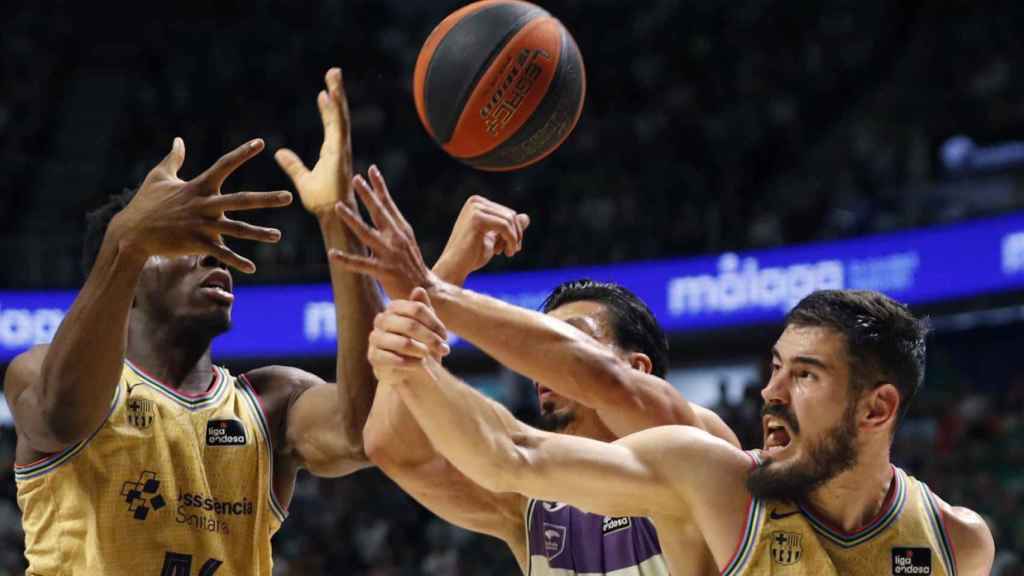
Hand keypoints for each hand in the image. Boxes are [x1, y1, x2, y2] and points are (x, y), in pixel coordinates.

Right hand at [110, 138, 291, 272]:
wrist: (131, 233)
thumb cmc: (145, 203)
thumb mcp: (157, 177)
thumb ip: (173, 159)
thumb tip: (178, 140)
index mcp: (198, 186)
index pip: (224, 165)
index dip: (242, 153)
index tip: (261, 143)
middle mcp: (204, 204)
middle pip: (240, 200)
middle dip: (266, 199)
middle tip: (289, 197)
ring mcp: (201, 225)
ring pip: (237, 230)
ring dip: (259, 234)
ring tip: (278, 236)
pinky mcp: (196, 244)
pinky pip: (221, 254)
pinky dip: (236, 262)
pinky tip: (252, 268)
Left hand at [275, 68, 353, 215]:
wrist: (332, 214)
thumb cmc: (322, 201)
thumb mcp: (302, 179)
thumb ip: (293, 165)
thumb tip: (280, 152)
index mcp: (332, 151)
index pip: (330, 125)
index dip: (327, 109)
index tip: (323, 93)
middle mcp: (338, 146)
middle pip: (338, 115)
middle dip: (336, 93)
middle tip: (334, 73)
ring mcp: (341, 148)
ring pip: (340, 116)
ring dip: (337, 94)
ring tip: (335, 75)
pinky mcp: (339, 152)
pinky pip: (338, 126)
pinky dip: (335, 110)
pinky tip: (331, 95)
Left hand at [330, 165, 438, 298]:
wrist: (427, 291)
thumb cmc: (413, 268)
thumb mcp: (407, 244)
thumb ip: (394, 230)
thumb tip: (383, 214)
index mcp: (402, 231)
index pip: (389, 205)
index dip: (380, 187)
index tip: (371, 170)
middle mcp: (396, 239)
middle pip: (379, 212)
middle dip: (366, 194)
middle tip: (355, 178)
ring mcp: (390, 254)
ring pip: (366, 233)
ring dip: (352, 219)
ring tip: (338, 206)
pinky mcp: (384, 271)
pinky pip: (361, 264)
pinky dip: (346, 259)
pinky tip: (332, 253)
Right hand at [368, 288, 449, 382]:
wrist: (409, 371)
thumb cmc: (420, 344)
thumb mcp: (427, 326)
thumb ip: (424, 308)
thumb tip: (419, 289)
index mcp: (394, 308)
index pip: (416, 308)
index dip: (434, 322)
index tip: (444, 336)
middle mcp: (381, 320)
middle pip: (410, 325)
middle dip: (431, 338)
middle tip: (444, 349)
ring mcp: (375, 338)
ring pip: (403, 343)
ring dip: (421, 351)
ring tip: (429, 356)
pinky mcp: (373, 357)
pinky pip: (395, 360)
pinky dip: (412, 363)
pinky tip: (420, 364)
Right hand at [433, 196, 529, 285]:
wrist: (454, 267)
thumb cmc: (472, 255)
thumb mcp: (494, 239)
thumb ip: (509, 227)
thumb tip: (526, 217)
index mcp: (477, 203)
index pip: (508, 213)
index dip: (514, 231)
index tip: (509, 247)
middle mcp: (475, 201)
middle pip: (510, 215)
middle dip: (515, 235)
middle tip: (511, 251)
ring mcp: (475, 209)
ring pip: (509, 220)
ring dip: (514, 239)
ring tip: (508, 253)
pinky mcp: (477, 219)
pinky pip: (505, 226)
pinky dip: (511, 241)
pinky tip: (508, 253)